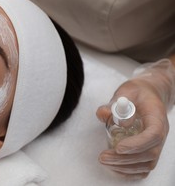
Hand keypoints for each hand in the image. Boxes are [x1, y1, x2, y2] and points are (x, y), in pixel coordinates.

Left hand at [96, 59, 174, 178]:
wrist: (149, 96)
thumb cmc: (138, 93)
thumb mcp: (126, 91)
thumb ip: (114, 102)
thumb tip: (104, 114)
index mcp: (157, 118)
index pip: (153, 135)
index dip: (137, 144)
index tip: (118, 147)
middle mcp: (160, 134)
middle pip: (149, 153)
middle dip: (125, 158)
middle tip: (103, 156)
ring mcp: (156, 145)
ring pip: (147, 163)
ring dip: (125, 166)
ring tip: (104, 160)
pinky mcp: (149, 151)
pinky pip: (144, 167)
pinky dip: (130, 171)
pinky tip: (114, 167)